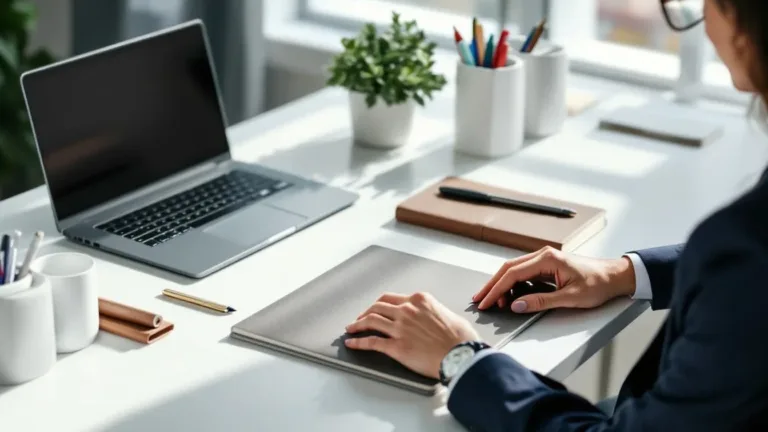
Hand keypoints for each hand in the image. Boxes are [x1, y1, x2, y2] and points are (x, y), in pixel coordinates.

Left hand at [345, 292, 479, 378]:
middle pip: (377, 307)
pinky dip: (358, 342)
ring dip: (357, 324)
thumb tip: (430, 318)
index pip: (391, 298)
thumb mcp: (447, 314)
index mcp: (420, 300)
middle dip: (365, 312)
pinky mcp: (396, 347)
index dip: (379, 304)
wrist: (462, 355)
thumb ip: (432, 312)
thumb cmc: (461, 338)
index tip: (374, 308)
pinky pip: (371, 342)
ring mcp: (400, 328)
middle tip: (359, 318)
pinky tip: (352, 343)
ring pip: (371, 321)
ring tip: (350, 328)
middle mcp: (407, 310)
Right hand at [473, 246, 635, 312]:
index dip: (497, 289)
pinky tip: (509, 295)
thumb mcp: (570, 297)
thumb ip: (541, 301)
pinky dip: (512, 284)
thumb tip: (516, 305)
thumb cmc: (598, 284)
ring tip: (492, 301)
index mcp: (547, 259)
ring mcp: (544, 259)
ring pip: (514, 270)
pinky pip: (523, 273)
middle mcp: (543, 255)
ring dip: (501, 285)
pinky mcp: (546, 265)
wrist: (615, 276)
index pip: (513, 274)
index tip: (486, 302)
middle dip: (492, 285)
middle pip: (508, 268)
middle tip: (480, 300)